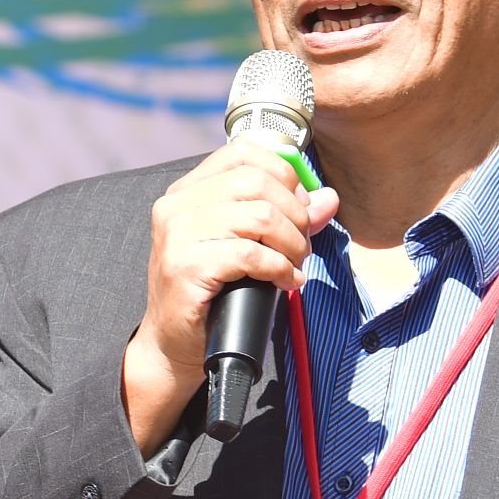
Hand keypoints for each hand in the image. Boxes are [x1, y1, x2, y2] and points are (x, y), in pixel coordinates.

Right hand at [123, 144, 333, 454]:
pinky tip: (286, 282)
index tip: (300, 206)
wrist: (171, 345)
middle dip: (295, 215)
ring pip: (259, 217)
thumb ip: (285, 218)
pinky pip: (250, 255)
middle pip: (257, 183)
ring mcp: (177, 235)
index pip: (243, 152)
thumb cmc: (210, 294)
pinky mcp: (185, 266)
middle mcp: (177, 206)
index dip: (284, 174)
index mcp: (188, 191)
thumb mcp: (246, 246)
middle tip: (302, 245)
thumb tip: (326, 198)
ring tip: (295, 264)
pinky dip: (279, 268)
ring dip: (291, 243)